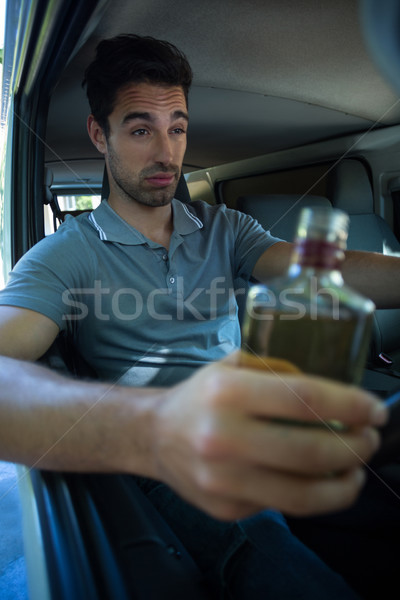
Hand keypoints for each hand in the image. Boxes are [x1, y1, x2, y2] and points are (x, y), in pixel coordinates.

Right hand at [152, 352, 386, 520]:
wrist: (155, 435)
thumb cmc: (201, 395)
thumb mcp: (232, 364)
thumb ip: (277, 369)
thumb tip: (335, 389)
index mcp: (225, 392)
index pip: (304, 398)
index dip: (349, 405)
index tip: (374, 410)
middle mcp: (221, 437)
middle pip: (310, 450)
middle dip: (356, 447)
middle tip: (370, 439)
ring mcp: (222, 480)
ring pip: (303, 494)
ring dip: (345, 484)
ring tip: (357, 470)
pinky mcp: (225, 508)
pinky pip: (283, 506)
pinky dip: (314, 496)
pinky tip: (322, 482)